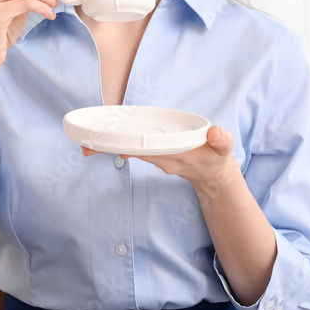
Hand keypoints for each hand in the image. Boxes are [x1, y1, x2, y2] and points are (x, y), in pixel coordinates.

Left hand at [82, 125, 238, 191]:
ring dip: (111, 148)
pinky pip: (136, 150)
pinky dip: (121, 145)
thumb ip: (221, 140)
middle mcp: (162, 158)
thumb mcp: (224, 149)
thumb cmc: (218, 159)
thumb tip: (216, 132)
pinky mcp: (156, 155)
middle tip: (85, 147)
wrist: (215, 176)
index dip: (129, 146)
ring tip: (88, 144)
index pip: (148, 149)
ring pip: (131, 151)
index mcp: (176, 154)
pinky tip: (107, 140)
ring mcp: (158, 158)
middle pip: (133, 151)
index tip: (109, 144)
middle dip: (110, 149)